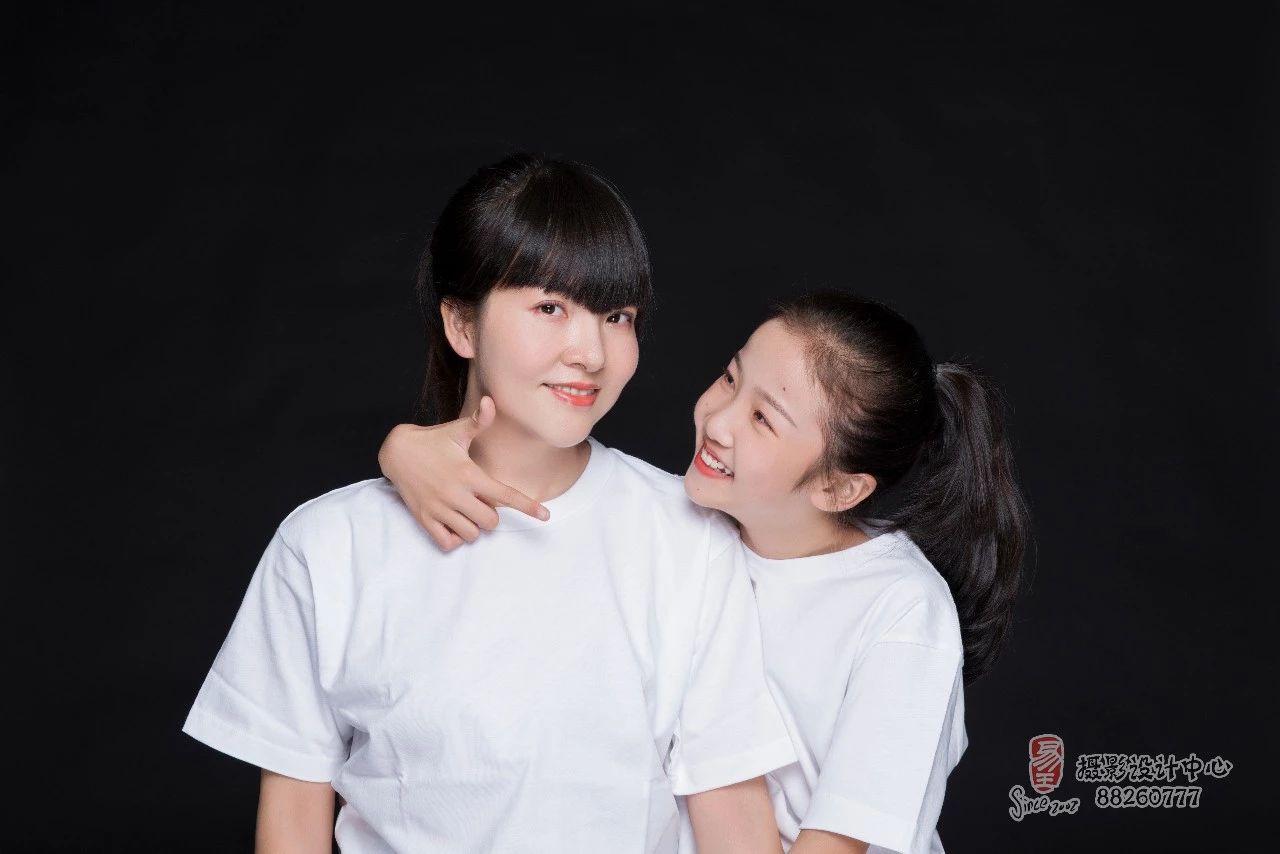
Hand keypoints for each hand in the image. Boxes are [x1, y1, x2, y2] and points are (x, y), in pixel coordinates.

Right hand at [377, 396, 549, 551]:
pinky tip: (453, 524)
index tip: (546, 516)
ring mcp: (439, 508)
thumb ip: (478, 421)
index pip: (505, 495)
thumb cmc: (432, 441)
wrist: (396, 451)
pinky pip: (447, 543)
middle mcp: (456, 494)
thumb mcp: (456, 430)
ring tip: (465, 512)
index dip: (528, 506)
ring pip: (470, 535)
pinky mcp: (424, 518)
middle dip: (490, 515)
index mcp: (469, 474)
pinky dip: (454, 538)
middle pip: (490, 522)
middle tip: (480, 501)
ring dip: (473, 528)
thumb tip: (491, 402)